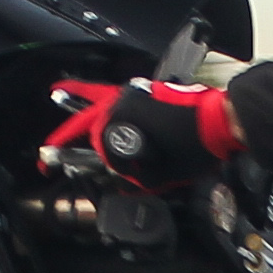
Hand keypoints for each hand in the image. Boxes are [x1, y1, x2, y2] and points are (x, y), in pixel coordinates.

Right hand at [41, 77, 244, 191]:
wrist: (222, 122)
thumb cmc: (194, 146)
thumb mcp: (161, 174)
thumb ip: (136, 178)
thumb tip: (126, 180)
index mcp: (121, 118)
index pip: (95, 144)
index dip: (97, 165)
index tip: (92, 174)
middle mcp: (124, 101)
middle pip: (85, 114)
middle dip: (65, 132)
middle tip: (50, 147)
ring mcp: (138, 93)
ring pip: (99, 95)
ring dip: (78, 97)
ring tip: (60, 93)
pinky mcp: (151, 92)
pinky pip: (119, 95)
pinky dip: (104, 98)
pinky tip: (100, 101)